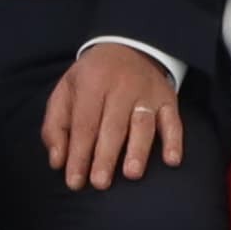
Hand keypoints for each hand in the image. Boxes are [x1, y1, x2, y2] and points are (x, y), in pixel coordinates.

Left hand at [42, 39, 182, 188]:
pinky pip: (173, 121)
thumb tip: (57, 160)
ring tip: (131, 174)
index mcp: (93, 82)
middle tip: (99, 183)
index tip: (74, 181)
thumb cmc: (92, 78)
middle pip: (113, 126)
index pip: (85, 123)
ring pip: (143, 124)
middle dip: (105, 156)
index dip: (79, 154)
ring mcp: (148, 93)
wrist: (128, 47)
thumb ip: (56, 125)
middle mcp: (122, 86)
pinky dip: (174, 140)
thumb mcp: (66, 90)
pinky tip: (171, 160)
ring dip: (138, 150)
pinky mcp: (168, 99)